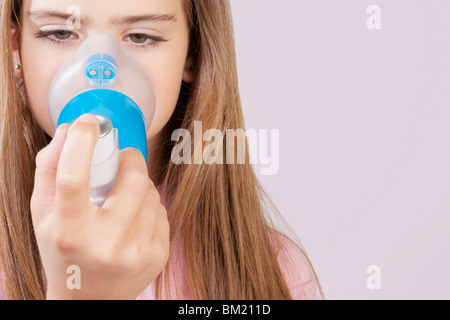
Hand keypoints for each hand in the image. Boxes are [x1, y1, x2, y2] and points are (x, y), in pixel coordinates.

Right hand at [30, 114, 168, 299]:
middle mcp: (106, 245)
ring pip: (151, 193)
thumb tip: (72, 129)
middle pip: (132, 180)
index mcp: (70, 233)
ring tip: (122, 197)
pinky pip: (161, 211)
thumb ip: (50, 170)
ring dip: (139, 184)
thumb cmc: (62, 251)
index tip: (89, 122)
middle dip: (130, 159)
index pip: (74, 179)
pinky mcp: (158, 256)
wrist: (88, 300)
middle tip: (122, 158)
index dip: (82, 143)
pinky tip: (133, 220)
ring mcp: (137, 253)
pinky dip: (148, 206)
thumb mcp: (44, 215)